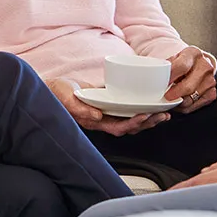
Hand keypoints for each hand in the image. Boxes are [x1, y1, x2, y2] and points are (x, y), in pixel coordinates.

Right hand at [50, 78, 168, 136]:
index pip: (118, 127)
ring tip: (163, 112)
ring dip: (148, 117)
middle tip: (164, 114)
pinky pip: (127, 108)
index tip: (146, 115)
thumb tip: (98, 117)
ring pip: (131, 119)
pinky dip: (139, 107)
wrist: (53, 89)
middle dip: (148, 122)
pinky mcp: (108, 103)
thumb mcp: (67, 99)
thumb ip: (80, 108)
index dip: (133, 124)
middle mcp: (103, 120)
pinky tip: (149, 102)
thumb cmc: (57, 94)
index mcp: (94, 122)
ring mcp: (106, 113)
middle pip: (130, 126)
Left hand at [165, 47, 216, 113]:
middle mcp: (205, 66)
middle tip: (165, 97)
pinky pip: (197, 105)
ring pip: (192, 98)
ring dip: (179, 102)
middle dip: (174, 94)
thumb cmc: (182, 62)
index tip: (163, 84)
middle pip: (188, 86)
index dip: (171, 77)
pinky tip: (180, 103)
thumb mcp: (174, 58)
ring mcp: (210, 80)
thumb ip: (165, 66)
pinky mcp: (212, 92)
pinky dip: (186, 107)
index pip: (181, 67)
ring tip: (171, 100)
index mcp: (193, 53)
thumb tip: (153, 79)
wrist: (197, 64)